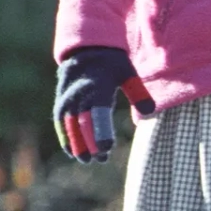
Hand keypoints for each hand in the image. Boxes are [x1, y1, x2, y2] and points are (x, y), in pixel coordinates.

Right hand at [53, 46, 155, 162]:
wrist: (86, 50)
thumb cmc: (113, 65)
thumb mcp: (128, 73)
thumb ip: (138, 92)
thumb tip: (149, 112)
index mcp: (98, 86)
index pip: (99, 112)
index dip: (101, 131)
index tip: (106, 148)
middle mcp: (79, 93)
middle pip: (83, 122)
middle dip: (91, 142)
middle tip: (102, 159)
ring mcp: (67, 98)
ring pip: (70, 125)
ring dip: (77, 143)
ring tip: (87, 160)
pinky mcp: (61, 102)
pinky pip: (61, 123)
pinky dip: (65, 137)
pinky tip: (72, 152)